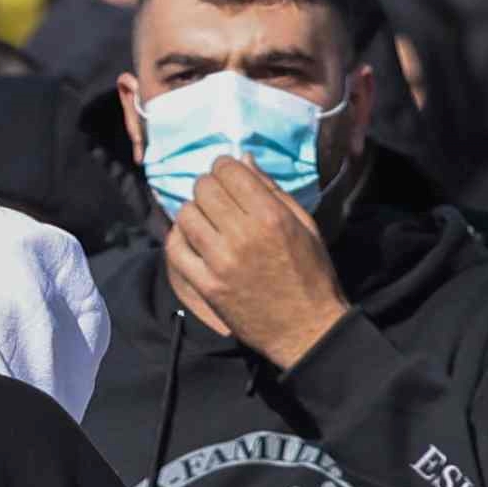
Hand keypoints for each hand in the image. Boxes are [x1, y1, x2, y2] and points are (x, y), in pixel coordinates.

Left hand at [158, 153, 348, 370]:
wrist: (306, 328)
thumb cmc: (312, 274)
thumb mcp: (304, 225)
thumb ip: (272, 190)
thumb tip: (244, 158)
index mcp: (270, 216)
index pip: (228, 171)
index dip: (223, 167)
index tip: (226, 174)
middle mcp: (243, 234)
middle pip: (203, 189)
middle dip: (208, 187)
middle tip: (216, 197)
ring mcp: (221, 261)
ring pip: (186, 215)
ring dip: (194, 212)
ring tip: (206, 219)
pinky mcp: (206, 285)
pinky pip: (175, 249)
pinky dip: (178, 238)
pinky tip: (191, 239)